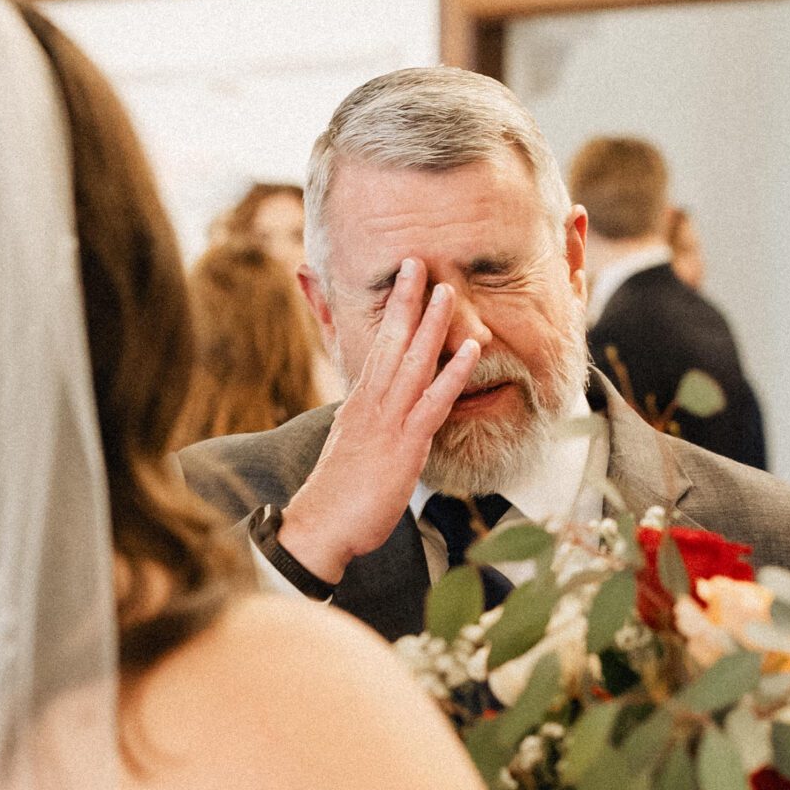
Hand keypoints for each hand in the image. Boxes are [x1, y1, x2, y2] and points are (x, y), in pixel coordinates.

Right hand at [279, 262, 481, 581]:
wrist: (320, 528)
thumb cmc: (337, 496)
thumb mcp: (352, 449)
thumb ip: (369, 425)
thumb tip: (379, 416)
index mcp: (359, 403)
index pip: (377, 347)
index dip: (391, 313)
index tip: (402, 282)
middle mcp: (370, 403)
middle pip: (389, 342)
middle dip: (405, 301)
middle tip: (417, 261)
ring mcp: (386, 422)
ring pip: (411, 362)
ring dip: (431, 325)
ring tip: (448, 291)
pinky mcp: (402, 445)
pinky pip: (432, 403)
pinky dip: (452, 374)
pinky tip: (470, 352)